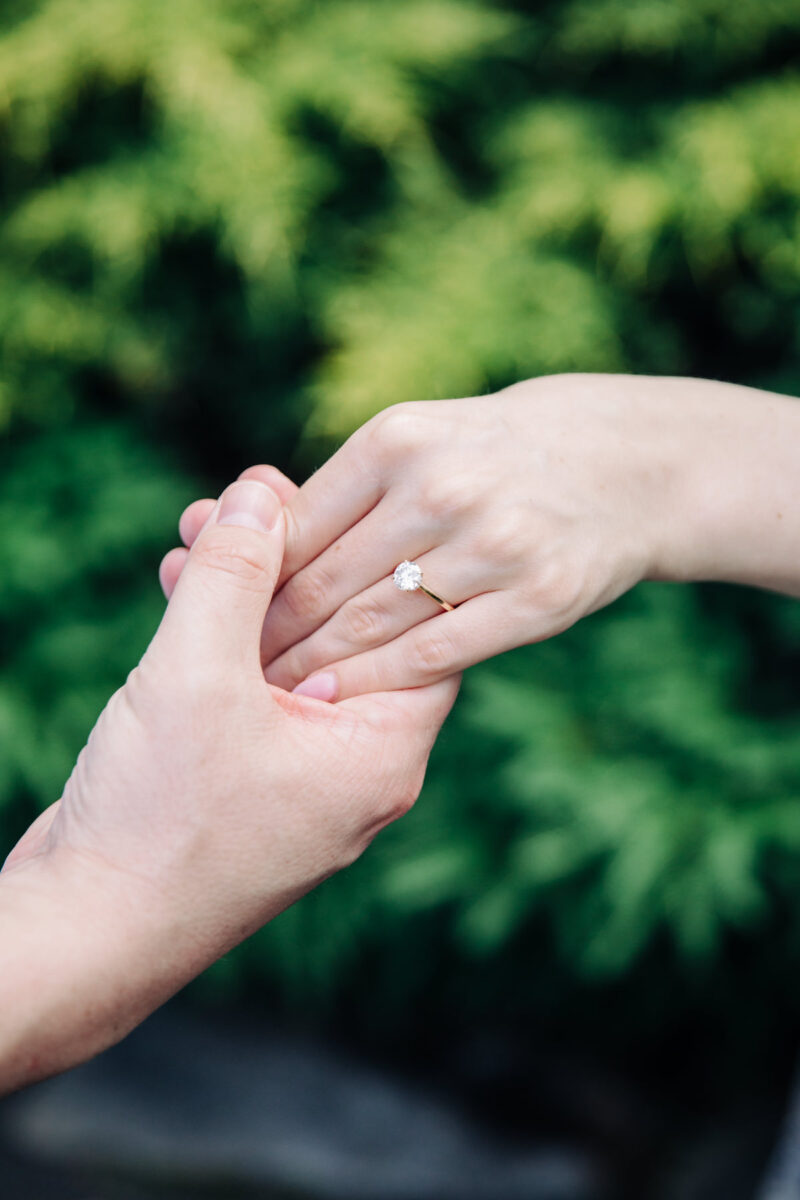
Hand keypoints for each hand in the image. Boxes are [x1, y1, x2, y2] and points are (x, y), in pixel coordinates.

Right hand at [2, 478, 456, 1089]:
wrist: (82, 931)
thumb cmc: (155, 822)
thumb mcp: (197, 676)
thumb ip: (235, 576)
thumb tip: (262, 489)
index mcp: (380, 754)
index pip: (420, 631)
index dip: (375, 555)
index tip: (332, 495)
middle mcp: (352, 768)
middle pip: (345, 634)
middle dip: (291, 562)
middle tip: (247, 498)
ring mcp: (297, 776)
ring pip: (287, 657)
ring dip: (243, 593)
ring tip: (199, 525)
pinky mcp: (243, 778)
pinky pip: (247, 690)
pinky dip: (216, 638)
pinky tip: (179, 580)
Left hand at [168, 373, 799, 700]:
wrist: (622, 464)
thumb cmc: (495, 456)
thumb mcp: (419, 442)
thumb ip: (345, 492)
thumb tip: (253, 540)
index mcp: (397, 440)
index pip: (295, 524)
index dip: (246, 580)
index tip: (211, 619)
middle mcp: (440, 487)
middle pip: (323, 580)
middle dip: (265, 635)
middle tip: (223, 676)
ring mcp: (492, 544)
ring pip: (370, 624)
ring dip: (310, 666)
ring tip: (267, 697)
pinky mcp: (537, 598)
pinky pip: (434, 654)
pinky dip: (376, 682)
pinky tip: (337, 701)